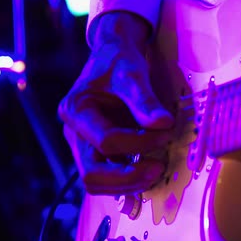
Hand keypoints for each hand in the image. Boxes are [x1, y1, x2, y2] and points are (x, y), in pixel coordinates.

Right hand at [59, 12, 174, 194]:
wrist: (114, 57)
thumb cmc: (119, 62)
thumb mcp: (132, 74)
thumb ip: (145, 101)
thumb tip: (165, 124)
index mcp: (75, 111)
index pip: (106, 141)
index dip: (139, 142)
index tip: (167, 132)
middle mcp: (74, 133)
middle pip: (92, 174)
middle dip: (128, 177)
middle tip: (159, 169)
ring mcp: (83, 145)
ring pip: (97, 183)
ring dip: (128, 183)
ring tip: (158, 170)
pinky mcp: (97, 152)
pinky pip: (108, 177)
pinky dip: (129, 178)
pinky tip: (151, 169)